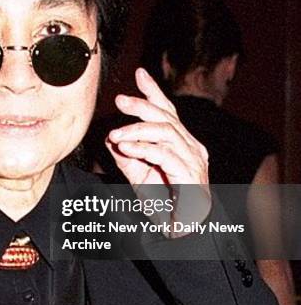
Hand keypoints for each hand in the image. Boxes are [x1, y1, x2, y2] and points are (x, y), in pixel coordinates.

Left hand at [106, 68, 210, 236]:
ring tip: (115, 133)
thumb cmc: (162, 202)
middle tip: (120, 99)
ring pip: (166, 132)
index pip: (168, 111)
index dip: (154, 91)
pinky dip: (143, 148)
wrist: (181, 231)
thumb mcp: (137, 175)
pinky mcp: (190, 175)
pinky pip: (164, 154)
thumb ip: (126, 156)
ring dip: (137, 129)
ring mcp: (193, 160)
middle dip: (142, 104)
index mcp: (181, 143)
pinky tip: (125, 146)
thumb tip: (111, 138)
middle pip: (167, 117)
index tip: (139, 73)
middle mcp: (191, 147)